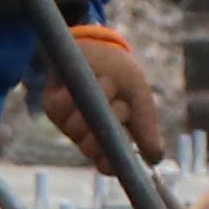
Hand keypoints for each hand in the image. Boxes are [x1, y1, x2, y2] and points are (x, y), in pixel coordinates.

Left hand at [53, 19, 170, 168]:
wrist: (98, 44)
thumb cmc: (121, 72)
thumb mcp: (138, 97)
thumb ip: (145, 127)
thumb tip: (156, 159)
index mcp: (110, 137)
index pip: (107, 164)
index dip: (110, 165)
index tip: (116, 160)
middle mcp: (87, 134)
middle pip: (91, 150)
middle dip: (109, 126)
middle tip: (121, 106)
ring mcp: (68, 122)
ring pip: (77, 129)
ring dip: (97, 103)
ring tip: (105, 83)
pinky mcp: (52, 107)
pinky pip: (61, 109)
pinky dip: (76, 95)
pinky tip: (85, 83)